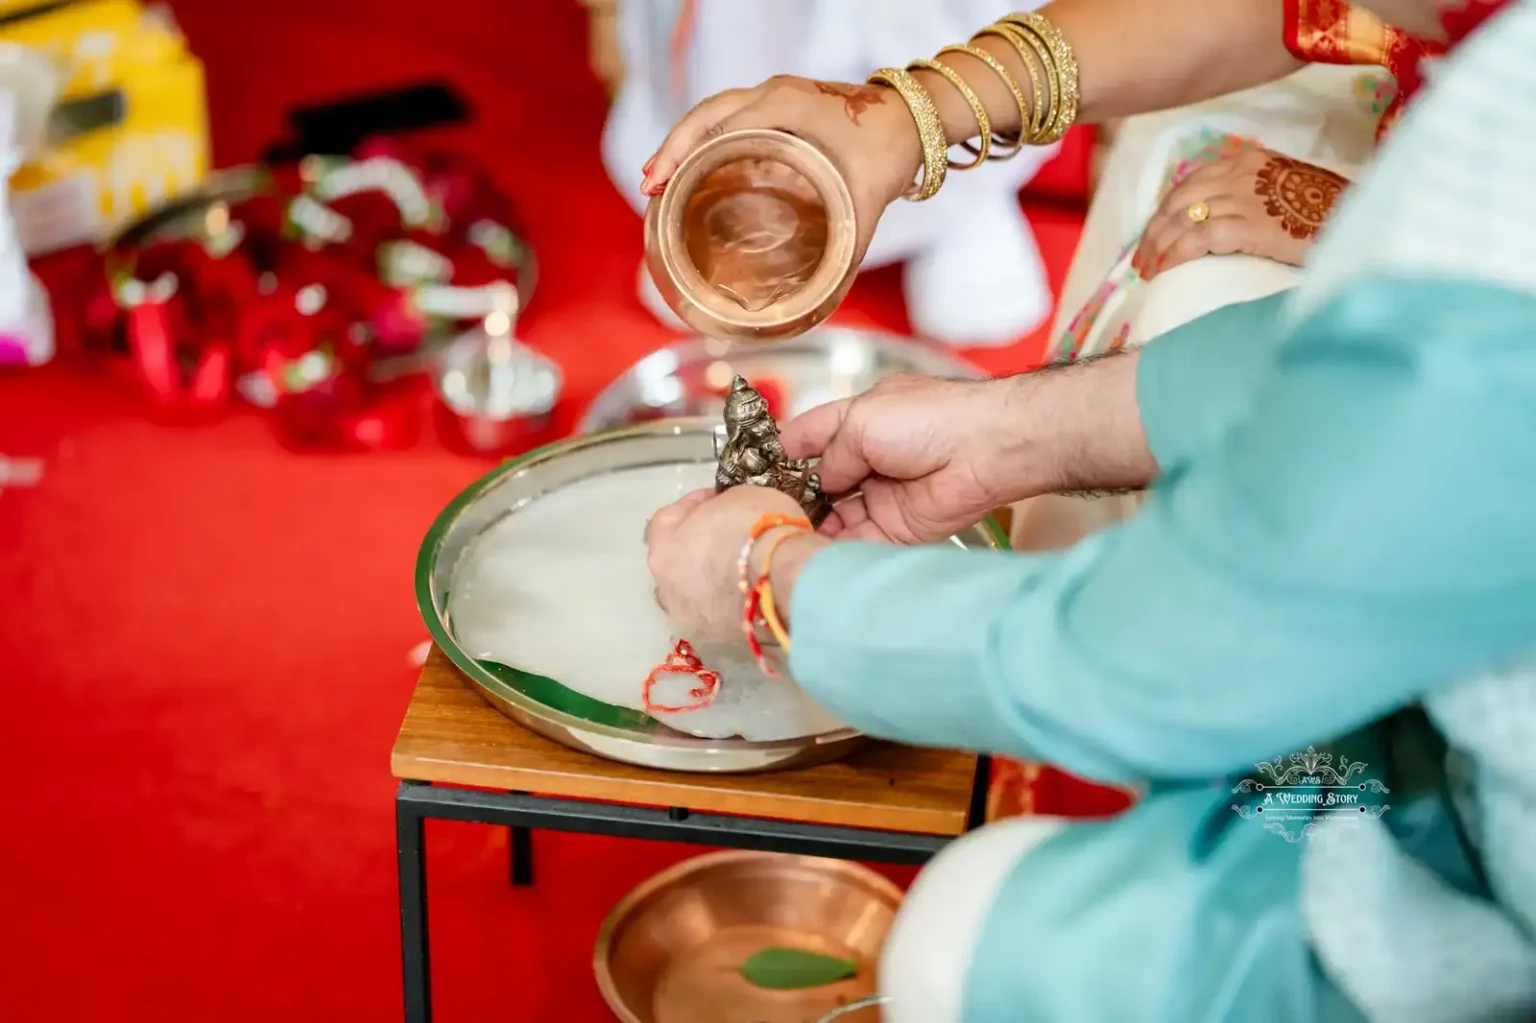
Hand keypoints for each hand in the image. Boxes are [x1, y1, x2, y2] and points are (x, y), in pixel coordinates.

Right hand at [640, 76, 922, 264]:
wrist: (915, 121)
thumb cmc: (889, 151)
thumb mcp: (865, 204)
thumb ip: (844, 252)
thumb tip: (816, 304)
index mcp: (786, 107)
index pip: (719, 123)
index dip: (683, 152)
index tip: (659, 183)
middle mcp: (774, 95)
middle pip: (706, 116)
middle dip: (673, 149)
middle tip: (649, 187)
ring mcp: (775, 98)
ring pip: (715, 115)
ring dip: (686, 144)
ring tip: (658, 180)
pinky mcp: (779, 109)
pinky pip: (731, 119)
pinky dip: (707, 142)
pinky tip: (694, 170)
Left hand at [647, 485, 822, 640]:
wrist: (786, 578)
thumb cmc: (756, 528)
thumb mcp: (739, 496)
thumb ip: (721, 506)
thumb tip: (724, 513)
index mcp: (664, 550)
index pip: (667, 519)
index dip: (693, 505)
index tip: (716, 497)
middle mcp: (669, 588)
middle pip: (679, 559)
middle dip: (699, 543)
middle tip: (728, 530)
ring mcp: (693, 616)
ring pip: (697, 589)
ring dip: (713, 574)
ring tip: (743, 562)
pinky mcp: (721, 635)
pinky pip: (721, 608)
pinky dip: (731, 596)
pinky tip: (753, 583)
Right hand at [782, 374, 1035, 544]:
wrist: (986, 451)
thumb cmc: (930, 419)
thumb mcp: (863, 421)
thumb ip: (831, 454)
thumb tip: (818, 482)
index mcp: (857, 422)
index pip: (807, 438)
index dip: (779, 452)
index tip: (749, 471)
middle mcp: (866, 460)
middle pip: (815, 483)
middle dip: (789, 496)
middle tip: (757, 511)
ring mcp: (879, 497)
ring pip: (832, 517)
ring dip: (808, 525)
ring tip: (776, 534)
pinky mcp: (893, 530)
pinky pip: (855, 542)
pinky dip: (832, 547)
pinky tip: (807, 550)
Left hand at [1132, 149, 1348, 280]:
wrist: (1366, 221)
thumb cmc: (1330, 213)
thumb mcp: (1286, 191)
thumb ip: (1252, 196)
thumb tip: (1217, 223)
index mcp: (1248, 161)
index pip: (1190, 183)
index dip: (1165, 211)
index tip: (1154, 235)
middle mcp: (1241, 173)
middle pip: (1178, 201)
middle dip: (1154, 232)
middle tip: (1142, 260)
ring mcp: (1244, 198)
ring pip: (1181, 219)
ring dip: (1158, 248)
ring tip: (1148, 272)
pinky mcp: (1250, 225)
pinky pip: (1198, 238)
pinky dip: (1175, 254)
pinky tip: (1165, 270)